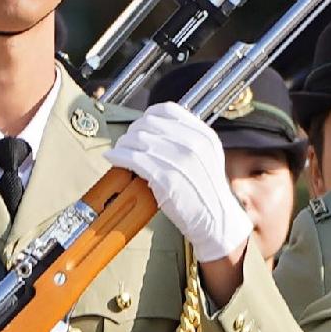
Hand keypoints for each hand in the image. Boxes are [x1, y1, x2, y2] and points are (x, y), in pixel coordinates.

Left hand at [111, 104, 252, 265]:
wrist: (217, 221)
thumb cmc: (209, 194)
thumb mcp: (209, 157)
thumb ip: (190, 140)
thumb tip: (158, 130)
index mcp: (204, 135)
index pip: (168, 110)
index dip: (148, 116)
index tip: (141, 124)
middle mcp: (193, 144)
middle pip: (149, 123)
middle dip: (132, 131)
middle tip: (127, 142)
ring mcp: (179, 160)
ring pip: (137, 140)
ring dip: (122, 144)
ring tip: (119, 151)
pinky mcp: (164, 177)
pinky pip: (132, 158)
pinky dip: (118, 156)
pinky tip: (113, 158)